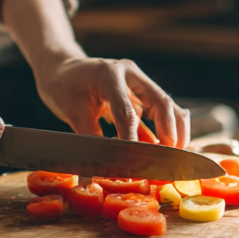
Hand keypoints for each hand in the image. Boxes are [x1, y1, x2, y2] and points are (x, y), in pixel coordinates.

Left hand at [33, 55, 190, 147]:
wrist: (63, 68)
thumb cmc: (63, 85)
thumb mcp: (71, 111)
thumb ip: (89, 138)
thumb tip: (99, 169)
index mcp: (109, 74)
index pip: (127, 111)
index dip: (132, 139)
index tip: (135, 162)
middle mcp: (130, 74)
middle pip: (161, 102)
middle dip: (169, 131)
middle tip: (169, 157)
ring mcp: (139, 82)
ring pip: (168, 105)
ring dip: (175, 130)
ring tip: (175, 154)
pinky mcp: (142, 93)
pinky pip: (160, 111)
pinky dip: (166, 129)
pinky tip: (166, 149)